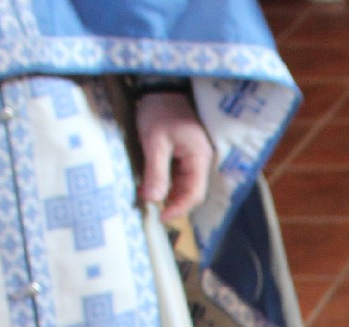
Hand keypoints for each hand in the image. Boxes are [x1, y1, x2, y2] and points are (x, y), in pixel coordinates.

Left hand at [135, 91, 212, 223]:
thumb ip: (156, 172)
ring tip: (148, 196)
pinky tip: (151, 183)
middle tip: (152, 210)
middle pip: (191, 192)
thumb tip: (154, 200)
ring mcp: (193, 157)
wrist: (161, 87)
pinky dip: (166, 182)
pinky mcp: (185, 153)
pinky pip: (179, 174)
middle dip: (172, 203)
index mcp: (199, 158)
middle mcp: (200, 160)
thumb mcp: (155, 142)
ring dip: (168, 193)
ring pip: (184, 184)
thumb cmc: (159, 110)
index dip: (179, 209)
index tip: (160, 217)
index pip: (194, 194)